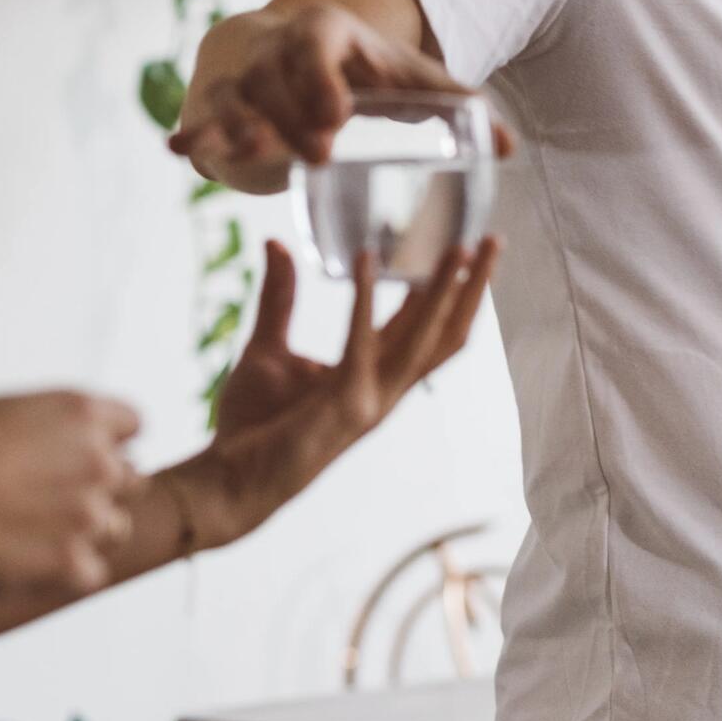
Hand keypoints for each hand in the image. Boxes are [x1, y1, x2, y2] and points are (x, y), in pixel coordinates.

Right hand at [0, 392, 140, 594]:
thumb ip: (31, 418)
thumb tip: (26, 429)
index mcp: (81, 412)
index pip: (134, 424)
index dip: (110, 440)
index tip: (81, 453)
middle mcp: (99, 460)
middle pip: (132, 477)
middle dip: (101, 486)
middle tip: (55, 497)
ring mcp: (91, 514)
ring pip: (116, 527)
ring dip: (87, 531)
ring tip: (37, 532)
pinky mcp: (74, 563)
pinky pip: (91, 571)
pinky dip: (66, 572)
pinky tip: (28, 561)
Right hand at [169, 2, 509, 186]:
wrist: (269, 43)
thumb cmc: (349, 67)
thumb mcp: (399, 76)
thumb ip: (454, 106)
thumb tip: (510, 148)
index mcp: (322, 35)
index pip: (317, 47)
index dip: (323, 77)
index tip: (337, 116)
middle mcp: (273, 50)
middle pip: (275, 80)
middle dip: (293, 116)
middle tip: (320, 154)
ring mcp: (237, 78)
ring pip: (234, 100)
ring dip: (238, 126)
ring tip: (245, 153)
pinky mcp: (210, 105)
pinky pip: (199, 118)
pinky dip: (192, 132)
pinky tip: (180, 149)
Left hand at [188, 236, 499, 546]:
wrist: (228, 480)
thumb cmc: (252, 423)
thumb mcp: (267, 347)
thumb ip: (279, 297)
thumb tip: (276, 243)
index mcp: (372, 373)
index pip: (424, 324)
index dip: (447, 287)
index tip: (463, 243)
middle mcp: (384, 388)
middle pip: (446, 332)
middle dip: (471, 288)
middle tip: (492, 240)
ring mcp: (370, 399)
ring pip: (426, 340)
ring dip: (445, 290)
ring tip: (459, 246)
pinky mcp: (344, 405)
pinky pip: (361, 343)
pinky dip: (363, 298)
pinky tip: (366, 258)